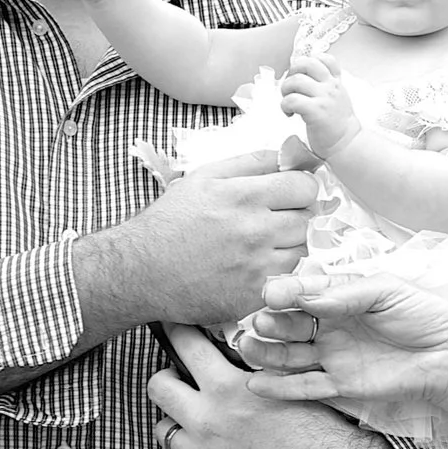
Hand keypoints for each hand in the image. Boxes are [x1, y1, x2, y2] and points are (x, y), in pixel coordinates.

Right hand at [85, 148, 317, 328]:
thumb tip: (288, 153)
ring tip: (262, 245)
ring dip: (289, 246)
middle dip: (296, 216)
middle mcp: (254, 230)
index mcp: (243, 195)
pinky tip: (256, 268)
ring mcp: (256, 265)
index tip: (292, 194)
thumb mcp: (203, 178)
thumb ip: (249, 163)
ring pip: (301, 249)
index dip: (302, 189)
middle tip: (276, 220)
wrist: (140, 271)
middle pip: (307, 218)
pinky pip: (287, 279)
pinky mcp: (253, 294)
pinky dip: (278, 273)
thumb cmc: (170, 221)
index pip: (304, 186)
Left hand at [149, 324, 398, 448]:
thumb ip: (250, 363)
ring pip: (162, 429)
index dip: (176, 332)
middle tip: (181, 379)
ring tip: (201, 421)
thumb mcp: (285, 382)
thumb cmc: (319, 426)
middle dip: (168, 378)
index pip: (183, 345)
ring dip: (179, 421)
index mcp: (229, 389)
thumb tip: (224, 340)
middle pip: (157, 387)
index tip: (175, 329)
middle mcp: (208, 422)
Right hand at [243, 271, 447, 411]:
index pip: (303, 294)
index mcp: (340, 298)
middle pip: (290, 325)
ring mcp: (333, 357)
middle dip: (272, 322)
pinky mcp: (341, 385)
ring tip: (247, 346)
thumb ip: (347, 294)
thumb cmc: (423, 316)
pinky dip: (279, 387)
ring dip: (266, 352)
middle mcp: (331, 327)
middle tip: (260, 321)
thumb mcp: (387, 291)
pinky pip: (304, 387)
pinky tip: (254, 382)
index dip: (285, 293)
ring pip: (289, 356)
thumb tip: (310, 298)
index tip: (270, 293)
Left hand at [277, 55, 361, 160]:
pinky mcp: (316, 112)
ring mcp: (324, 98)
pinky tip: (289, 114)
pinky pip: (292, 100)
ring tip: (288, 103)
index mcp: (335, 81)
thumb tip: (301, 73)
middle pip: (305, 63)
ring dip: (285, 91)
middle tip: (290, 87)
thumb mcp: (337, 95)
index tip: (301, 76)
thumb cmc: (337, 122)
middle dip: (291, 72)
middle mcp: (331, 86)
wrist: (347, 142)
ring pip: (295, 81)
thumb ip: (325, 83)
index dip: (307, 62)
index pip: (323, 57)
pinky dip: (285, 106)